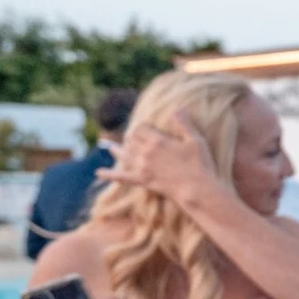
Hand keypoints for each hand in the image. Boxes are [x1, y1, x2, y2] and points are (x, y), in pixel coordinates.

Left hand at [96, 110, 221, 208]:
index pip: (141, 127)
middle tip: (133, 138)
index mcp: (157, 140)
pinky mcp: (142, 180)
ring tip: (110, 147)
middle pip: (131, 139)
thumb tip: (176, 109)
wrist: (197, 190)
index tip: (148, 128)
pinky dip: (109, 174)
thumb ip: (184, 124)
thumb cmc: (200, 165)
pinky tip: (99, 173)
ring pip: (123, 154)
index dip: (143, 126)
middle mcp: (146, 152)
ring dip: (116, 149)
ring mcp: (142, 167)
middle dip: (131, 136)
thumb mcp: (196, 140)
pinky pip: (122, 177)